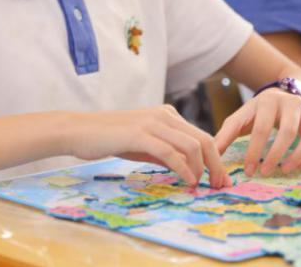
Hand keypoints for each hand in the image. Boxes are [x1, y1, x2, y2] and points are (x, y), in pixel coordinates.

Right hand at [65, 105, 229, 187]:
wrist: (79, 130)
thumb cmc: (109, 138)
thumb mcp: (143, 146)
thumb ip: (165, 153)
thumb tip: (186, 169)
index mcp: (166, 115)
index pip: (201, 135)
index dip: (215, 158)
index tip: (220, 179)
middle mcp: (164, 115)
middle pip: (204, 139)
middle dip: (216, 165)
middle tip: (221, 185)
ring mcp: (152, 123)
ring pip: (192, 145)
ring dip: (202, 168)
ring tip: (203, 186)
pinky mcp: (140, 134)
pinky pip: (170, 152)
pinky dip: (184, 168)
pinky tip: (188, 180)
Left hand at [215, 89, 300, 177]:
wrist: (280, 96)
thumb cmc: (257, 113)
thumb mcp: (240, 118)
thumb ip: (226, 135)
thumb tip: (211, 154)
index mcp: (266, 101)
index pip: (261, 128)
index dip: (255, 151)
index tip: (249, 171)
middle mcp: (289, 103)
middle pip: (287, 131)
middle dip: (276, 155)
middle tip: (265, 173)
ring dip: (298, 155)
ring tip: (285, 170)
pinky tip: (298, 166)